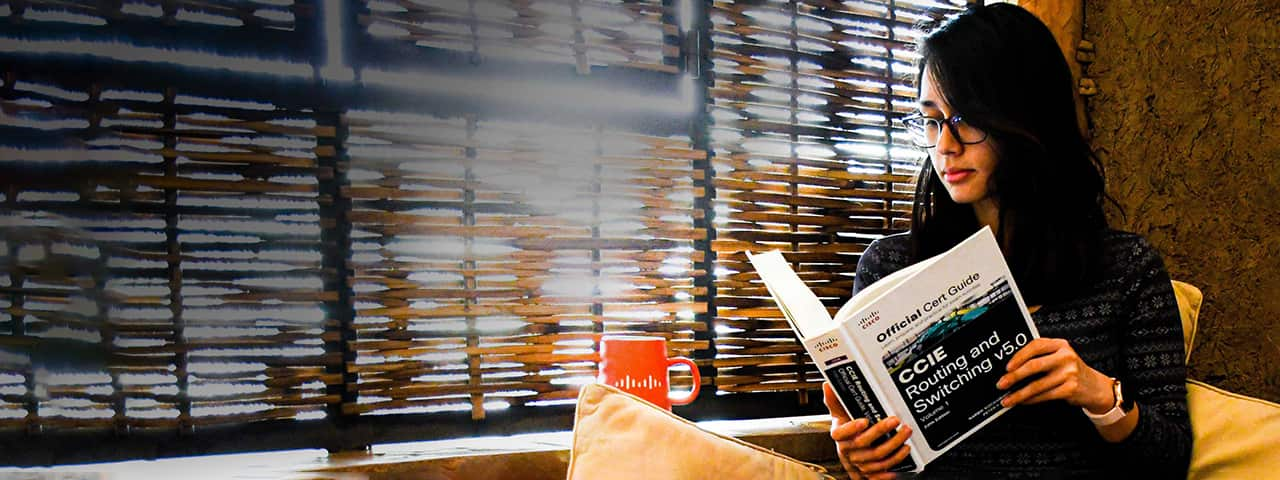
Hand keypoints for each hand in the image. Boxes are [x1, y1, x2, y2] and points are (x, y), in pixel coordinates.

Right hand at [823, 382, 910, 479]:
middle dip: (881, 432)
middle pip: (863, 444)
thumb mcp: (838, 415)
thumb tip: (828, 385)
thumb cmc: (845, 432)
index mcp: (840, 436)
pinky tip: (902, 456)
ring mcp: (859, 463)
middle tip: (895, 421)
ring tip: (905, 436)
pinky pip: (880, 474)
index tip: (864, 421)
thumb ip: (835, 401)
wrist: (847, 455)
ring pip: (876, 459)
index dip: (852, 428)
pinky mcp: (869, 473)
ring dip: (893, 448)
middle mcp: (848, 451)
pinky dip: (891, 468)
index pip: (841, 433)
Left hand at [996, 338, 1113, 411]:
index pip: (1035, 346)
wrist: (1094, 387)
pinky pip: (1044, 395)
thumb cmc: (1070, 370)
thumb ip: (1040, 356)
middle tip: (1001, 384)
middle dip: (1014, 377)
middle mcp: (1066, 357)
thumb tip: (1011, 367)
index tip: (1006, 367)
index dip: (1018, 356)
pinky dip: (1030, 400)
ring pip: (1037, 385)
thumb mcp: (1059, 356)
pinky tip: (1022, 401)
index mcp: (1060, 344)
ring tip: (1007, 399)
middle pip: (1034, 366)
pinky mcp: (1070, 389)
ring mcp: (1069, 373)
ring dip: (1019, 394)